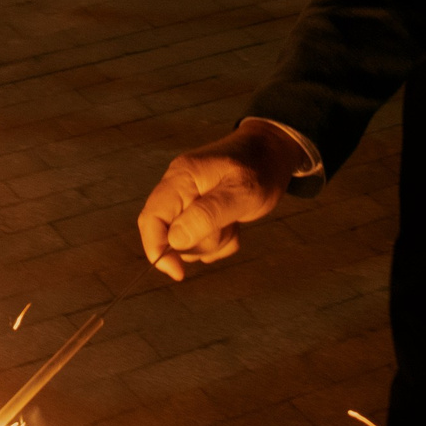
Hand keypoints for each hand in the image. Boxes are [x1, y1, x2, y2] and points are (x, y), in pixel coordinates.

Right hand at [134, 120, 312, 280]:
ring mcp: (188, 199)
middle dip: (199, 243)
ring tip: (234, 224)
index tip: (177, 273)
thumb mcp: (241, 193)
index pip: (151, 218)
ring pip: (186, 241)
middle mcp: (178, 188)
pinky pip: (200, 239)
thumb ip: (208, 215)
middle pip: (170, 235)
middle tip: (227, 228)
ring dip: (212, 243)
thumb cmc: (260, 168)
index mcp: (181, 178)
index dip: (156, 249)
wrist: (274, 152)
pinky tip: (234, 226)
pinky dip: (219, 241)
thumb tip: (175, 240)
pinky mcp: (200, 210)